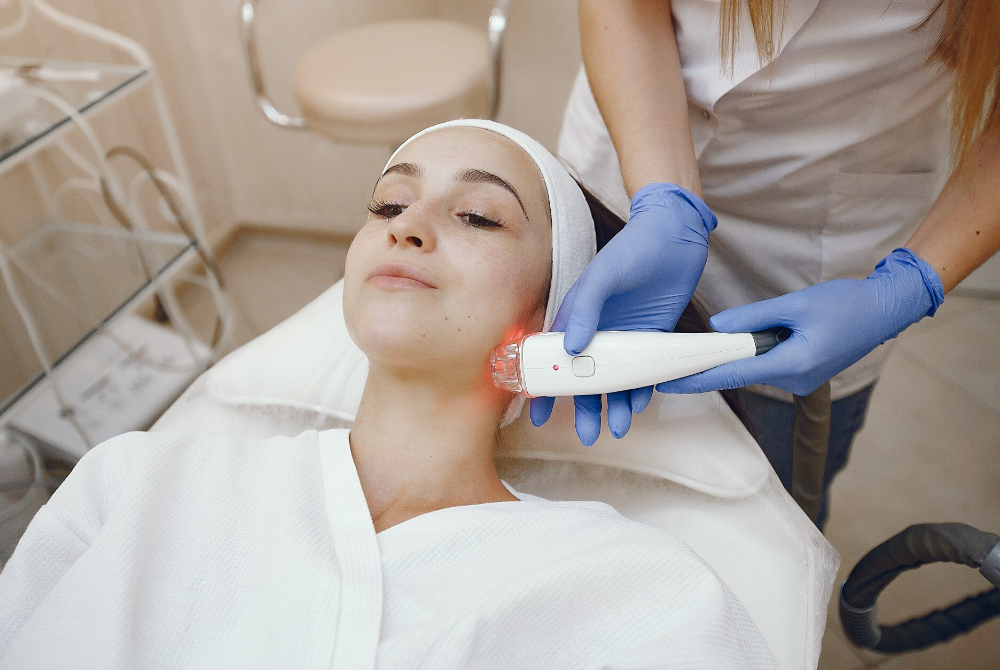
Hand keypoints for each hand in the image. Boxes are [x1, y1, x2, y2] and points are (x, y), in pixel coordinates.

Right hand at [529, 182, 717, 444]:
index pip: (553, 358)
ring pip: (616, 381)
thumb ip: (584, 309)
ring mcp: (625, 336)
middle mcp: (597, 330)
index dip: (545, 387)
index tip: (538, 414)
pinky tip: (639, 406)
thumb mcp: (603, 275)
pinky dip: (641, 391)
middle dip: (584, 408)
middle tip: (586, 434)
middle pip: (586, 379)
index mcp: (576, 315)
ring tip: (618, 428)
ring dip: (614, 406)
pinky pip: (644, 371)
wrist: (676, 235)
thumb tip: (571, 349)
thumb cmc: (633, 248)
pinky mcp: (652, 336)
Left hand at [655, 248, 944, 396]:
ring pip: (755, 368)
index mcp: (794, 363)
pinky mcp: (804, 374)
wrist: (885, 311)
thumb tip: (717, 327)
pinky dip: (754, 354)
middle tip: (678, 355)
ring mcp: (801, 380)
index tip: (669, 384)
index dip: (698, 379)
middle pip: (741, 373)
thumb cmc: (847, 304)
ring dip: (738, 354)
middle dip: (713, 362)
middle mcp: (796, 379)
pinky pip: (768, 365)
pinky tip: (751, 339)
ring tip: (727, 337)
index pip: (734, 374)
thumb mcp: (796, 303)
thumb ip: (754, 317)